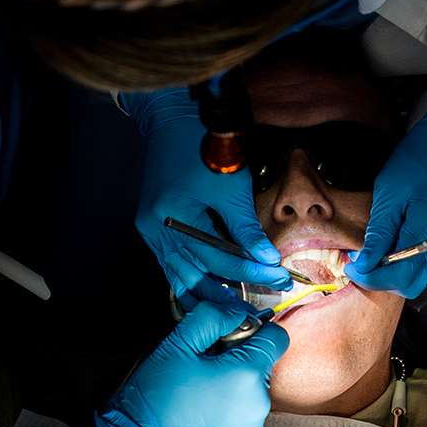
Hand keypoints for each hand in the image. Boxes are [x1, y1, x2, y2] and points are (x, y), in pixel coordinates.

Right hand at [95, 301, 289, 426]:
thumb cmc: (156, 398)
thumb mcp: (176, 346)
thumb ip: (211, 318)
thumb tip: (234, 312)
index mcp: (247, 373)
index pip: (276, 338)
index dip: (254, 332)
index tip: (227, 339)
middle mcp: (258, 403)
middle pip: (261, 368)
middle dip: (237, 362)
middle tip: (201, 368)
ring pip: (250, 395)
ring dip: (231, 390)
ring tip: (196, 395)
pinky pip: (241, 420)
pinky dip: (225, 414)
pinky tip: (198, 416)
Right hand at [127, 87, 292, 297]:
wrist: (172, 118)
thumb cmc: (204, 145)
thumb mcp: (230, 186)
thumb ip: (246, 227)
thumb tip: (267, 258)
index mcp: (172, 216)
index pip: (215, 256)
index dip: (248, 269)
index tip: (276, 278)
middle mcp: (154, 228)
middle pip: (193, 273)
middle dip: (226, 291)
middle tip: (256, 306)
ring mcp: (150, 229)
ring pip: (178, 274)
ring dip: (206, 293)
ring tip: (233, 308)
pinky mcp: (152, 226)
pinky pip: (171, 263)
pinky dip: (191, 277)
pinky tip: (209, 291)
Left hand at [344, 98, 426, 297]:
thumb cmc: (425, 154)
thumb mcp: (391, 189)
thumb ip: (379, 231)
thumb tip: (363, 264)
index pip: (398, 275)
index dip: (370, 277)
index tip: (352, 267)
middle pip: (413, 281)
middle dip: (384, 276)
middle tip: (364, 258)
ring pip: (424, 271)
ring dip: (401, 264)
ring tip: (386, 239)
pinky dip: (418, 253)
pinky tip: (409, 230)